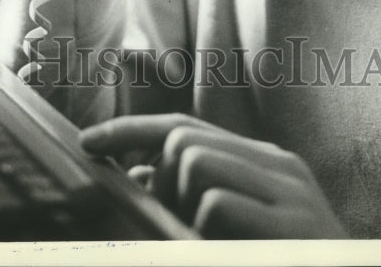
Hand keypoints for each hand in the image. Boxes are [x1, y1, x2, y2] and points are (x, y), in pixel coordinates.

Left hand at [80, 114, 346, 238]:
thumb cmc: (285, 259)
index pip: (184, 127)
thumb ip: (197, 194)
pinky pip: (214, 205)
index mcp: (266, 163)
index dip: (131, 131)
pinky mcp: (292, 225)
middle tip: (184, 222)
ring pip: (195, 162)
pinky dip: (206, 230)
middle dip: (162, 179)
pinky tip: (233, 249)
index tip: (88, 142)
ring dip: (186, 207)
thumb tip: (137, 174)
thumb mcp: (238, 225)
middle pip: (184, 139)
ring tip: (214, 238)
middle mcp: (280, 167)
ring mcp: (290, 194)